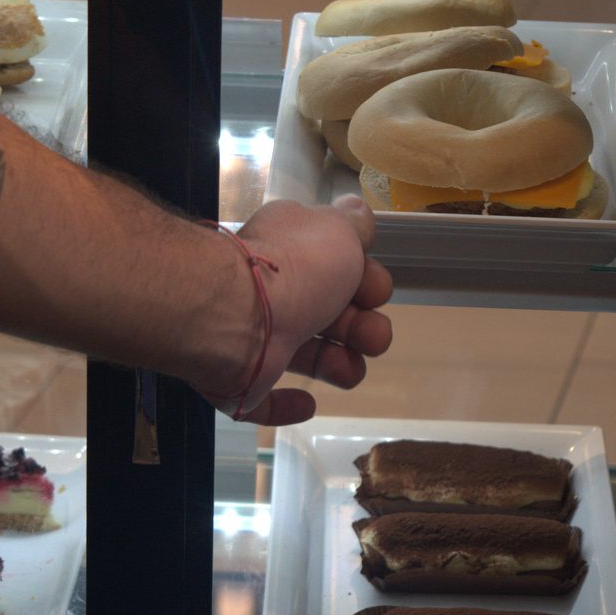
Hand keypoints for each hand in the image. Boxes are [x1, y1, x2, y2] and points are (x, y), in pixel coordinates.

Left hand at [199, 196, 392, 425]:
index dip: (364, 280)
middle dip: (360, 327)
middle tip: (374, 337)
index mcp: (289, 251)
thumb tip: (356, 211)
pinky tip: (308, 403)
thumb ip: (353, 222)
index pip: (331, 266)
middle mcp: (269, 291)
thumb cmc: (295, 270)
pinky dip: (287, 403)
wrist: (238, 315)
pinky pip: (262, 398)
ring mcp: (250, 339)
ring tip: (350, 369)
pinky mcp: (238, 382)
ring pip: (301, 356)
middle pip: (325, 314)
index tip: (378, 291)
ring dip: (336, 364)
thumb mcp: (338, 231)